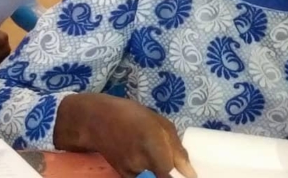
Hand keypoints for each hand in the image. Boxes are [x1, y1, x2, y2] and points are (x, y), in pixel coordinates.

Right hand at [54, 94, 196, 177]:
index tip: (187, 173)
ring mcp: (130, 172)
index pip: (170, 174)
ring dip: (157, 172)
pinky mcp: (122, 176)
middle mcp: (141, 163)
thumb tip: (190, 172)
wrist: (97, 121)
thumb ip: (178, 150)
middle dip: (169, 173)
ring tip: (156, 156)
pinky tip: (147, 162)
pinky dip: (147, 173)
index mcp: (154, 146)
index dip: (181, 175)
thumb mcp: (162, 125)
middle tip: (173, 164)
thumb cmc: (134, 116)